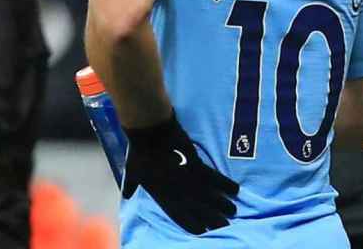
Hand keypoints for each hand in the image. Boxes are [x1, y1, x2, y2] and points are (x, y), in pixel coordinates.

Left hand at [122, 114, 238, 233]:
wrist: (150, 131)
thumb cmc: (139, 151)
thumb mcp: (132, 172)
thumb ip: (132, 186)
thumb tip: (127, 195)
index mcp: (160, 193)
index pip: (177, 214)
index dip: (190, 223)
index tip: (202, 230)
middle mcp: (176, 190)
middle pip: (197, 208)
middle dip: (211, 218)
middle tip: (224, 226)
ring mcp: (187, 178)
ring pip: (208, 195)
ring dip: (221, 204)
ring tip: (232, 211)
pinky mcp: (196, 164)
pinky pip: (213, 178)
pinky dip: (225, 184)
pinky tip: (235, 190)